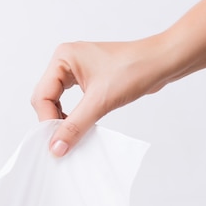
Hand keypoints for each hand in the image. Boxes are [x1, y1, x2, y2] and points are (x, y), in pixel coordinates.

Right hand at [31, 39, 168, 156]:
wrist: (163, 62)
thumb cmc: (135, 69)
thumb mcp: (100, 101)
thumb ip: (75, 126)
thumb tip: (56, 147)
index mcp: (62, 58)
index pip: (42, 96)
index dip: (47, 120)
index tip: (56, 141)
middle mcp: (66, 62)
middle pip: (46, 99)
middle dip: (53, 121)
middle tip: (62, 141)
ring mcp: (77, 70)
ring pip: (57, 101)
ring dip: (63, 120)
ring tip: (72, 135)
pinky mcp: (88, 80)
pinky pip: (71, 102)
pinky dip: (74, 116)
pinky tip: (82, 126)